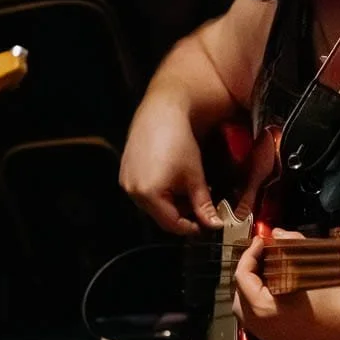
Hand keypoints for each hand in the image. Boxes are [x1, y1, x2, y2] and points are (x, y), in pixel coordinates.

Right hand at [120, 97, 221, 234]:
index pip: (172, 225)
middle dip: (181, 213)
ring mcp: (126, 181)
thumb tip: (214, 224)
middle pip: (160, 215)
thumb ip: (203, 204)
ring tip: (186, 187)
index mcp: (149, 194)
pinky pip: (143, 191)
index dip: (191, 227)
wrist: (161, 112)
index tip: (206, 223)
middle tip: (200, 204)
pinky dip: (159, 190)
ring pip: (152, 204)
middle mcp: (132, 191)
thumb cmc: (179, 142)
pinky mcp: (125, 171)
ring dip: (170, 202)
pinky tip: (172, 176)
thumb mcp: (195, 176)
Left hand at [232, 228, 302, 339]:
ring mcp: (270, 337)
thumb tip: (277, 233)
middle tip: (263, 255)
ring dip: (253, 287)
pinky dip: (263, 301)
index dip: (250, 254)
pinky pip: (260, 320)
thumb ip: (290, 246)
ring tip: (269, 270)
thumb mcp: (312, 267)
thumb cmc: (337, 299)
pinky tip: (279, 288)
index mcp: (263, 309)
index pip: (242, 276)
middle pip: (240, 294)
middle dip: (249, 272)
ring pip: (247, 309)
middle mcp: (261, 327)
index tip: (261, 241)